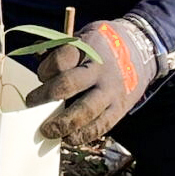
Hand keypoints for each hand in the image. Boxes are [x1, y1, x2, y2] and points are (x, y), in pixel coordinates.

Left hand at [24, 17, 160, 145]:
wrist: (143, 51)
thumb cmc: (103, 44)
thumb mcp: (84, 37)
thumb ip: (61, 50)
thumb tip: (35, 60)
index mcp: (89, 47)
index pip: (61, 60)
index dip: (45, 69)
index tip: (41, 76)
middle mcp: (100, 70)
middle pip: (69, 85)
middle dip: (47, 97)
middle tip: (31, 104)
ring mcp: (111, 91)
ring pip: (86, 111)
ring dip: (64, 124)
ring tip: (48, 131)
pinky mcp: (120, 108)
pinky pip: (101, 125)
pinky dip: (84, 135)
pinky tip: (70, 139)